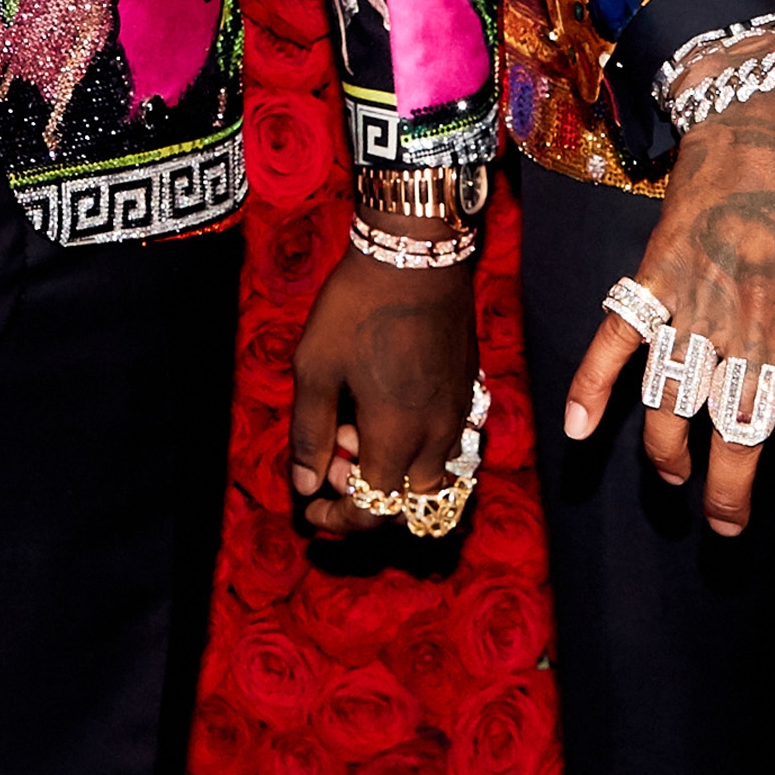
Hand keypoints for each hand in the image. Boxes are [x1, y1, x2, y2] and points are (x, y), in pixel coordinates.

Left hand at [286, 251, 479, 538]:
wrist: (416, 253)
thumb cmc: (357, 307)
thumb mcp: (316, 368)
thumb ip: (310, 433)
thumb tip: (305, 485)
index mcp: (398, 437)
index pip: (373, 509)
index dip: (339, 521)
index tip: (311, 513)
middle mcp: (438, 435)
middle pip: (410, 502)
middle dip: (368, 498)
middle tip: (333, 459)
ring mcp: (459, 413)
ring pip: (433, 473)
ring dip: (394, 471)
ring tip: (355, 429)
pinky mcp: (468, 389)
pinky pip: (447, 442)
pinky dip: (415, 445)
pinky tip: (385, 409)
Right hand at [565, 50, 774, 560]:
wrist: (770, 119)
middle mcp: (755, 335)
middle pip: (738, 443)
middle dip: (734, 499)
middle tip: (733, 528)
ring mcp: (696, 309)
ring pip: (672, 412)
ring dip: (672, 460)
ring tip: (679, 482)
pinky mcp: (653, 279)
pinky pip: (612, 345)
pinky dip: (588, 391)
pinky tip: (576, 433)